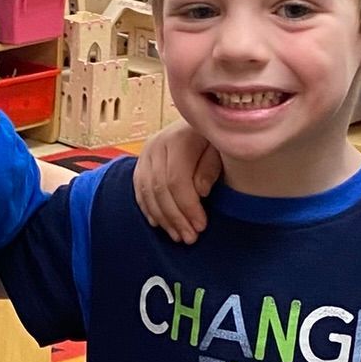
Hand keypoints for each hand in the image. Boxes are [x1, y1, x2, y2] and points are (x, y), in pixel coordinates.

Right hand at [132, 121, 220, 243]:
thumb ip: (210, 168)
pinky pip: (140, 191)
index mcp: (178, 139)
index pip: (176, 180)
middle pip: (160, 189)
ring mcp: (145, 154)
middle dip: (175, 218)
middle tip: (189, 238)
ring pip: (147, 192)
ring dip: (163, 219)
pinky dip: (150, 210)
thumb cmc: (214, 139)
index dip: (187, 207)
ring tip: (177, 236)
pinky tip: (160, 225)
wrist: (199, 123)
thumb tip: (201, 192)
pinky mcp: (140, 163)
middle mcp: (156, 145)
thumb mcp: (220, 150)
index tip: (201, 226)